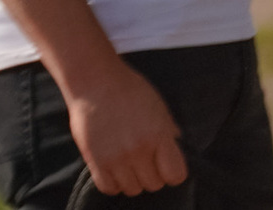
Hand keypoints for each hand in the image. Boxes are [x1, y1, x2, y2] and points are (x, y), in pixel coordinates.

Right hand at [65, 56, 184, 195]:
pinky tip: (116, 170)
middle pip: (154, 184)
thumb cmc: (130, 91)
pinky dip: (114, 184)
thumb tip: (177, 149)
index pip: (175, 174)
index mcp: (159, 135)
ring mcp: (116, 158)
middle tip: (148, 163)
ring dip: (134, 180)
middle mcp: (139, 150)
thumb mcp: (159, 107)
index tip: (169, 167)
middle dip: (155, 176)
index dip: (174, 173)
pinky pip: (109, 188)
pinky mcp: (95, 161)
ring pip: (132, 190)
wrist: (97, 83)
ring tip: (131, 165)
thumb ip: (169, 131)